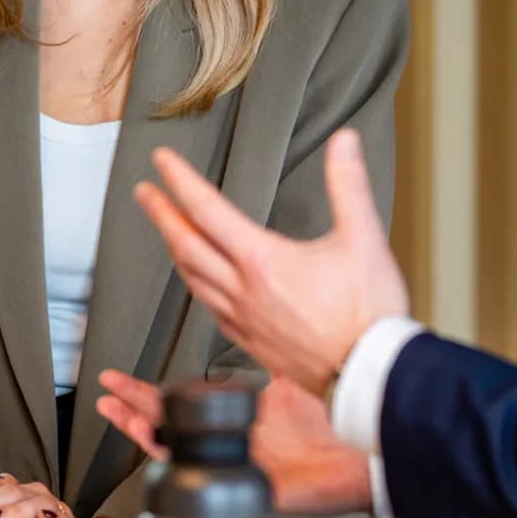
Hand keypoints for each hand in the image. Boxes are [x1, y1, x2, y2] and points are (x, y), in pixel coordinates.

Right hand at [97, 370, 374, 517]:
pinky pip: (212, 483)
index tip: (124, 380)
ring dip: (147, 434)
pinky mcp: (256, 488)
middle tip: (107, 394)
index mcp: (244, 419)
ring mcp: (242, 466)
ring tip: (118, 415)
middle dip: (135, 409)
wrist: (374, 450)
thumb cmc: (344, 419)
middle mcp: (237, 444)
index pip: (188, 405)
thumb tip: (256, 315)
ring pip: (182, 455)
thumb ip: (272, 354)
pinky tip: (162, 449)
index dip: (152, 394)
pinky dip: (184, 468)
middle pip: (172, 428)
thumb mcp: (295, 376)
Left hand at [133, 128, 409, 393]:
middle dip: (161, 215)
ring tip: (167, 233)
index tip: (161, 161)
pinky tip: (202, 287)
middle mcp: (244, 291)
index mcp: (263, 261)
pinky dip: (198, 289)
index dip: (179, 181)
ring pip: (193, 281)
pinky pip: (211, 311)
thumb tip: (344, 142)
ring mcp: (245, 321)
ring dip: (175, 251)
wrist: (372, 375)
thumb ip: (348, 184)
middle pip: (186, 245)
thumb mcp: (363, 238)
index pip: (207, 210)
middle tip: (144, 193)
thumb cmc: (369, 313)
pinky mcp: (253, 344)